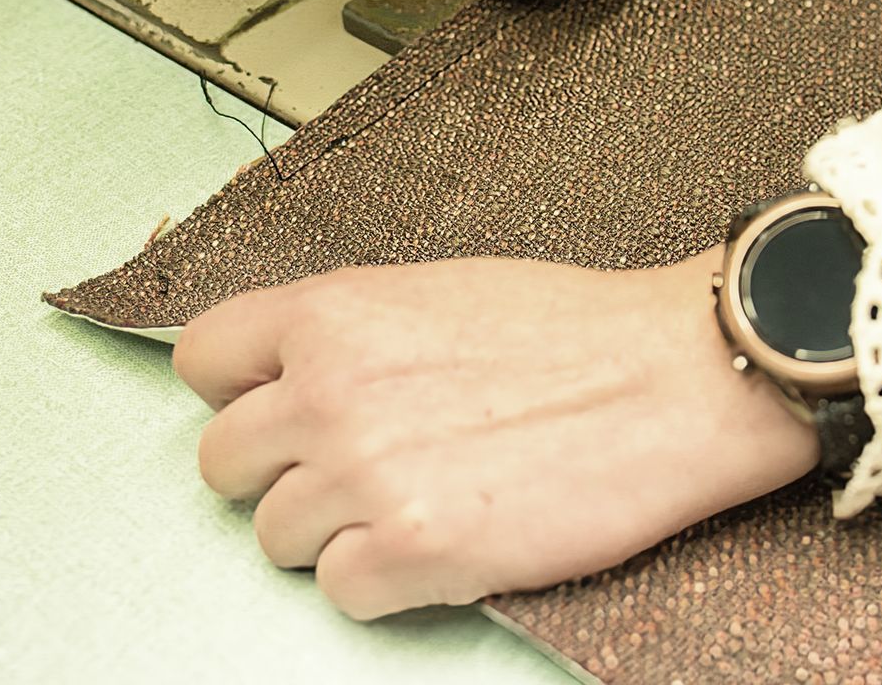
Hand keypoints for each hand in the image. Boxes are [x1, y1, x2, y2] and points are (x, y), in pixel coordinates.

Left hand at [173, 251, 820, 618]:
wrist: (677, 376)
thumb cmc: (579, 329)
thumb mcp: (440, 290)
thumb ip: (353, 332)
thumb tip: (296, 375)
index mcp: (334, 313)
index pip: (204, 360)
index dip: (240, 391)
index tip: (277, 408)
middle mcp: (329, 393)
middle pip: (224, 464)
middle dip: (282, 473)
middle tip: (356, 470)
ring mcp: (364, 476)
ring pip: (277, 536)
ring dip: (336, 530)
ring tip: (418, 502)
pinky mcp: (412, 551)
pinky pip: (339, 590)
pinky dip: (384, 578)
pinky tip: (445, 539)